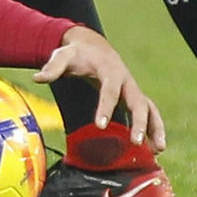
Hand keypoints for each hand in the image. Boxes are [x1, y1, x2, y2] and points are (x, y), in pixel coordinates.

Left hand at [35, 26, 166, 152]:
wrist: (93, 46)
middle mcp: (126, 80)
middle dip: (138, 122)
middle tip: (135, 142)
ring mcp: (132, 89)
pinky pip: (149, 113)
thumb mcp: (63, 56)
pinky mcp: (134, 98)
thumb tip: (37, 78)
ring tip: (158, 150)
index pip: (110, 89)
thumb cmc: (77, 54)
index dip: (106, 107)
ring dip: (155, 127)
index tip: (100, 126)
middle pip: (137, 101)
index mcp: (109, 69)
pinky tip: (155, 150)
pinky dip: (154, 129)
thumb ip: (52, 67)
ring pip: (149, 108)